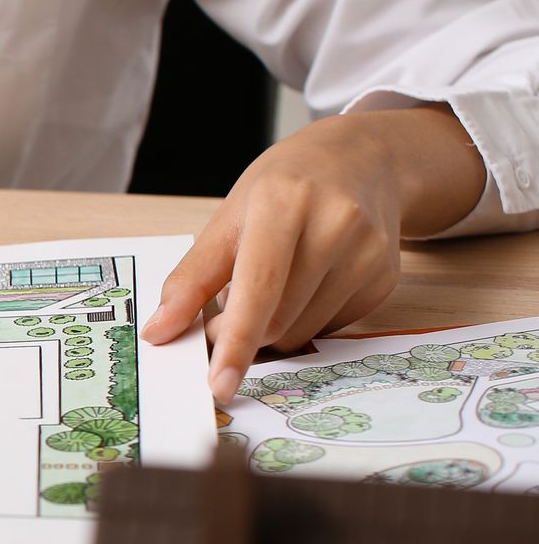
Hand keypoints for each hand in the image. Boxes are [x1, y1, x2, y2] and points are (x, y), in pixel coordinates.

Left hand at [142, 105, 484, 401]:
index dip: (234, 340)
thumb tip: (159, 331)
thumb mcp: (229, 218)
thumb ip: (191, 279)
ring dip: (272, 328)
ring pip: (301, 333)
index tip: (218, 383)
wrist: (363, 161)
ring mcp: (368, 253)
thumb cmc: (285, 188)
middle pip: (276, 321)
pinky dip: (304, 319)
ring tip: (273, 282)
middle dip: (240, 331)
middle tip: (226, 306)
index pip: (258, 286)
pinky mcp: (384, 279)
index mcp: (284, 203)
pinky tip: (308, 281)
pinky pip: (330, 329)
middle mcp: (335, 225)